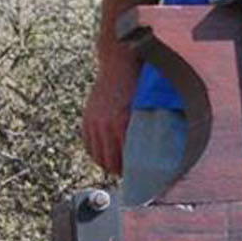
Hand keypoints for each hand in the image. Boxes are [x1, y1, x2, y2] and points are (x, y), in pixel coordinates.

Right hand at [83, 57, 140, 175]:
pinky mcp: (87, 119)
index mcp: (123, 124)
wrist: (118, 64)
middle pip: (111, 163)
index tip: (141, 176)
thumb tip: (153, 152)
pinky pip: (88, 145)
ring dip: (107, 164)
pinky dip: (96, 154)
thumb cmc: (138, 85)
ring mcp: (94, 122)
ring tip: (117, 166)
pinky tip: (105, 156)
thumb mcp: (146, 109)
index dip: (134, 172)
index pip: (127, 160)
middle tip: (130, 174)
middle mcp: (106, 125)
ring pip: (98, 157)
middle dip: (121, 172)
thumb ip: (147, 130)